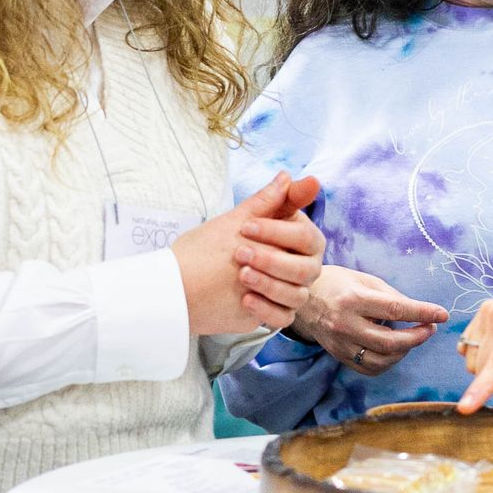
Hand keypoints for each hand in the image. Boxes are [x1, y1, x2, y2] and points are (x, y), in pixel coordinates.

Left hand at [171, 172, 324, 335]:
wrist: (184, 281)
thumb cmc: (213, 245)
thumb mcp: (241, 219)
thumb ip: (270, 199)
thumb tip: (289, 174)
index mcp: (297, 240)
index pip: (307, 238)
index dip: (279, 233)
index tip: (247, 227)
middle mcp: (300, 266)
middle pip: (308, 269)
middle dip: (273, 261)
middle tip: (241, 254)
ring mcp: (289, 290)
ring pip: (298, 294)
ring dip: (270, 284)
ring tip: (241, 276)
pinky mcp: (276, 312)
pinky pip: (284, 317)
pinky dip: (267, 309)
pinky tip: (246, 300)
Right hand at [293, 266, 448, 375]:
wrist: (303, 300)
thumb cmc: (338, 284)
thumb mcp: (365, 280)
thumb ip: (392, 296)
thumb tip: (420, 312)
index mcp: (353, 300)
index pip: (395, 309)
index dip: (423, 312)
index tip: (443, 314)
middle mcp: (345, 325)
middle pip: (390, 341)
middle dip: (418, 337)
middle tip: (430, 327)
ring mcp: (340, 345)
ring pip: (382, 359)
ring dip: (406, 350)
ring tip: (413, 336)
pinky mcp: (339, 357)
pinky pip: (370, 368)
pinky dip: (389, 361)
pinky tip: (395, 349)